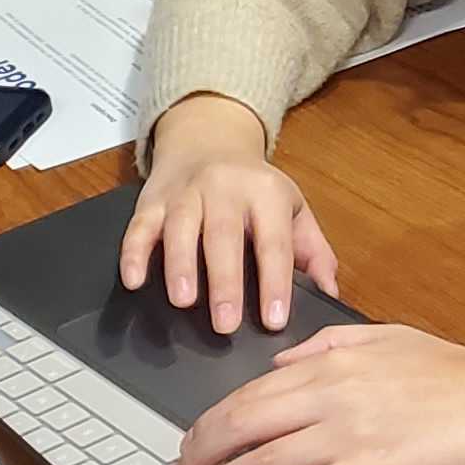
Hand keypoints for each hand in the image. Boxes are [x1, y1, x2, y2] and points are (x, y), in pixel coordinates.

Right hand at [122, 93, 337, 333]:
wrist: (209, 140)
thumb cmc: (255, 188)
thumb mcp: (293, 209)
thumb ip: (313, 251)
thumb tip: (330, 293)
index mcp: (266, 193)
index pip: (274, 242)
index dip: (274, 282)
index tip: (274, 320)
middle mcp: (225, 188)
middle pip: (224, 235)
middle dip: (225, 281)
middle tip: (226, 324)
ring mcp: (186, 192)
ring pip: (180, 227)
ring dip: (180, 265)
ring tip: (183, 302)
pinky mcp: (153, 199)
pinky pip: (140, 225)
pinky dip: (134, 252)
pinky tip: (134, 280)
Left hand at [165, 324, 464, 464]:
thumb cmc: (458, 372)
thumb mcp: (387, 338)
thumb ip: (328, 346)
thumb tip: (281, 360)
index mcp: (330, 365)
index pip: (247, 395)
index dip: (207, 426)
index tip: (187, 447)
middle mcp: (329, 396)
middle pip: (239, 427)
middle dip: (196, 459)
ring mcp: (347, 435)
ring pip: (260, 462)